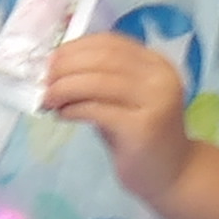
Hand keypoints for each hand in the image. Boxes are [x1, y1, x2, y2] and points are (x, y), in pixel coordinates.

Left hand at [41, 31, 198, 206]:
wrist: (173, 175)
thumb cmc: (140, 137)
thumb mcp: (123, 100)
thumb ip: (100, 80)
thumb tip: (56, 68)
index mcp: (156, 63)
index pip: (111, 42)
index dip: (76, 47)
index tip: (53, 60)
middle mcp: (160, 77)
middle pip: (102, 58)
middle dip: (66, 66)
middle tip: (45, 80)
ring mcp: (155, 101)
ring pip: (97, 83)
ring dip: (65, 88)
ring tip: (48, 99)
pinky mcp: (142, 127)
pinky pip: (97, 110)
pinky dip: (74, 109)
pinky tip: (63, 115)